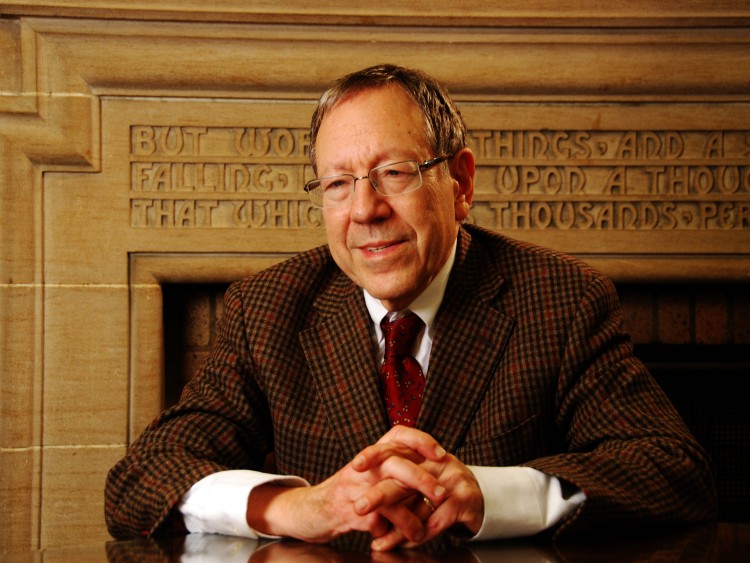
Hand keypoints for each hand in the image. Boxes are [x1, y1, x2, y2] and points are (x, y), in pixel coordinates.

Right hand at [245, 434, 446, 544]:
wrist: (307, 511)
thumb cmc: (344, 495)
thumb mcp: (368, 477)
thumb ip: (394, 473)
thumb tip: (429, 477)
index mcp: (371, 455)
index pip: (398, 435)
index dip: (421, 441)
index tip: (441, 454)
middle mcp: (363, 467)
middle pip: (396, 463)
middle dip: (421, 479)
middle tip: (440, 493)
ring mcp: (353, 487)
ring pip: (387, 494)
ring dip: (409, 514)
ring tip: (422, 530)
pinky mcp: (345, 511)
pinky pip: (376, 522)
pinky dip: (390, 534)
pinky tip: (397, 541)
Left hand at [351, 426, 484, 550]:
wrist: (477, 500)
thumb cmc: (439, 492)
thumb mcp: (416, 484)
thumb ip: (394, 486)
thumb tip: (361, 501)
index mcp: (421, 455)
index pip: (395, 447)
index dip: (374, 455)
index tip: (355, 465)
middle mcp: (436, 463)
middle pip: (403, 476)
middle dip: (379, 495)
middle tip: (359, 507)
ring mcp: (452, 479)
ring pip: (419, 506)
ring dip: (398, 528)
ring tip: (381, 542)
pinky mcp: (464, 499)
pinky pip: (436, 521)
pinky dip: (420, 535)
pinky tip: (407, 544)